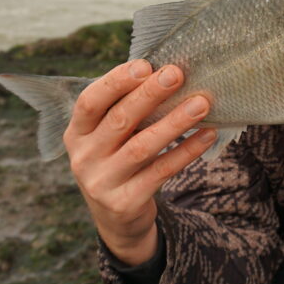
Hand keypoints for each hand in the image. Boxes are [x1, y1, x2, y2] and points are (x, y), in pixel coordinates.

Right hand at [63, 59, 215, 265]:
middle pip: (119, 120)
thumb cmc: (118, 160)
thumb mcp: (109, 136)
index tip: (145, 65)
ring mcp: (102, 182)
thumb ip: (126, 108)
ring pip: (142, 147)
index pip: (89, 101)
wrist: (116, 219)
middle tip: (177, 74)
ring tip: (201, 103)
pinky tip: (206, 135)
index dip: (116, 82)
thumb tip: (166, 72)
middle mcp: (84, 157)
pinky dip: (186, 151)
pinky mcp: (125, 203)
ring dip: (174, 122)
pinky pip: (161, 172)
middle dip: (149, 94)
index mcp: (77, 133)